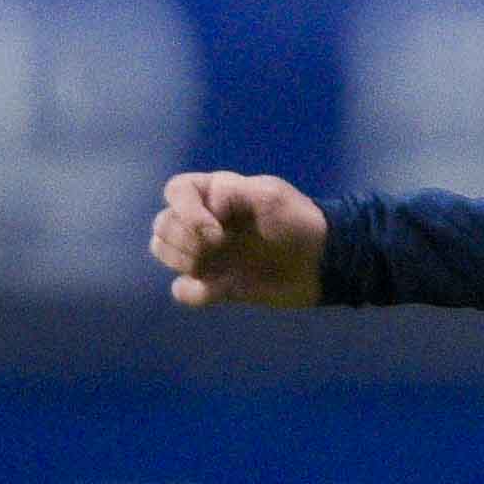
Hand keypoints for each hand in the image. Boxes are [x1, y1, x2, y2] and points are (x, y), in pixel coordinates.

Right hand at [151, 171, 327, 306]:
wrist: (320, 263)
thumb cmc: (297, 222)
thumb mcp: (269, 196)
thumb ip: (230, 194)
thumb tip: (204, 211)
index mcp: (215, 193)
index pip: (175, 191)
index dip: (186, 212)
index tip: (216, 232)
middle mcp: (203, 221)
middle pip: (162, 225)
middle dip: (183, 240)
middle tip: (218, 249)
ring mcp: (206, 254)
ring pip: (162, 252)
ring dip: (181, 261)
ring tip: (213, 268)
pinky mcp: (214, 285)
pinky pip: (181, 290)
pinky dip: (192, 292)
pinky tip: (218, 291)